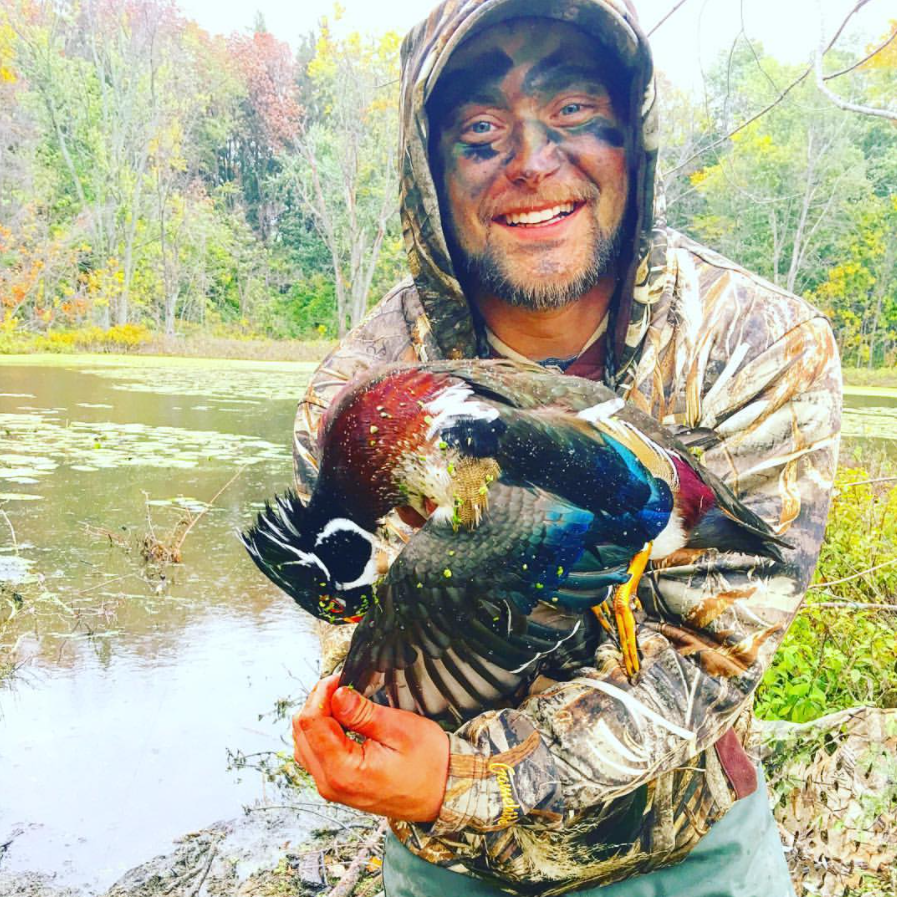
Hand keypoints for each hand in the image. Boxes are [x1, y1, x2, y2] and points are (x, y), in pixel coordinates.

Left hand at [293, 674, 449, 821]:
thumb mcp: (399, 729)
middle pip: (301, 732)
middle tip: (342, 686)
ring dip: (318, 717)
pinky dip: (323, 733)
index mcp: (344, 772)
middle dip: (318, 702)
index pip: (311, 723)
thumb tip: (336, 694)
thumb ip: (362, 713)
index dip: (321, 694)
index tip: (340, 679)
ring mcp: (332, 787)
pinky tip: (342, 721)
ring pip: (304, 743)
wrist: (444, 793)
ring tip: (343, 702)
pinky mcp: (337, 785)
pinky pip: (315, 754)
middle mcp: (331, 784)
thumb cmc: (429, 764)